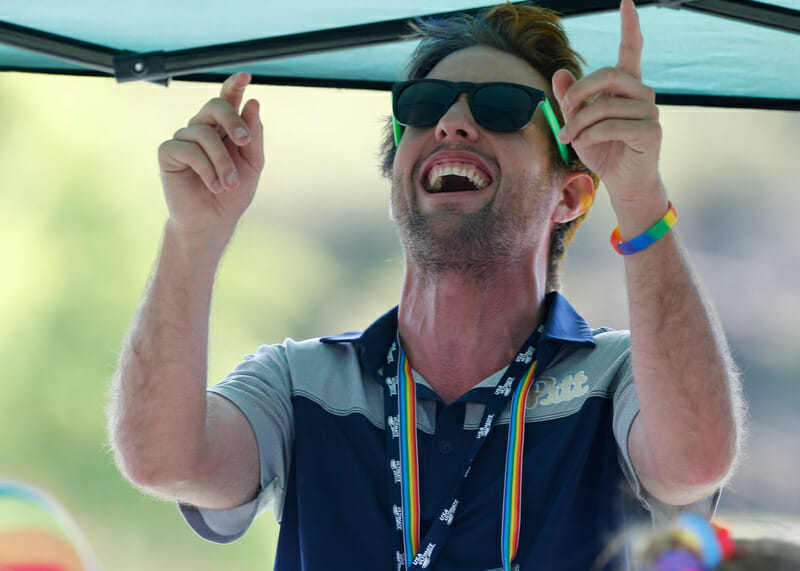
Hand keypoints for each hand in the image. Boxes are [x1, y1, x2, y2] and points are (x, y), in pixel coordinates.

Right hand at [158, 72, 263, 238]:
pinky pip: (189, 149)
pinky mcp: (168, 152)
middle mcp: (202, 128)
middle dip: (233, 120)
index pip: (228, 99)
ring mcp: (184, 138)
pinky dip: (206, 168)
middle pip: (215, 105)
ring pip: (204, 132)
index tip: (245, 75)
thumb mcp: (252, 165)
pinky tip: (214, 186)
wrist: (212, 222)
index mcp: (224, 129)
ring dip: (222, 161)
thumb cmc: (233, 195)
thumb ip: (254, 136)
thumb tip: (253, 103)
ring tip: (229, 185)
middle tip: (245, 142)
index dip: (234, 85)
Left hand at [552, 0, 662, 210]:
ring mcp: (651, 113)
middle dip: (578, 92)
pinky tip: (582, 144)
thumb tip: (559, 72)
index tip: (626, 1)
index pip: (631, 50)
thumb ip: (570, 99)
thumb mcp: (578, 123)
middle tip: (562, 112)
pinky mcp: (651, 133)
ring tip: (567, 138)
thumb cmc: (603, 151)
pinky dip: (590, 135)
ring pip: (605, 105)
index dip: (630, 26)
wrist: (622, 183)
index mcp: (627, 87)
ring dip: (578, 123)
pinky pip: (612, 126)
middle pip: (608, 74)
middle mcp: (643, 94)